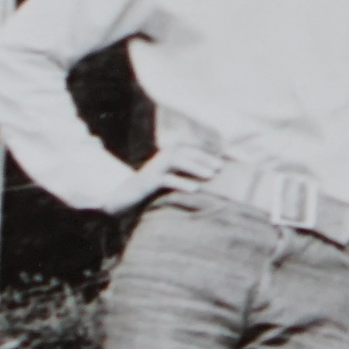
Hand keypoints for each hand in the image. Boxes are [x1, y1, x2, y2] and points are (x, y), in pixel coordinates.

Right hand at [102, 143, 220, 212]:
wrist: (124, 197)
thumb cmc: (152, 189)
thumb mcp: (171, 179)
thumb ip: (186, 175)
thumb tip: (212, 177)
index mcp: (169, 154)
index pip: (192, 151)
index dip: (208, 155)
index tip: (225, 162)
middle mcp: (161, 157)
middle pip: (186, 153)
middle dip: (205, 159)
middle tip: (221, 167)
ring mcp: (154, 168)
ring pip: (176, 161)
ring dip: (195, 167)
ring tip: (211, 175)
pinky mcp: (148, 181)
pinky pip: (166, 179)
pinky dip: (181, 183)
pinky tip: (195, 189)